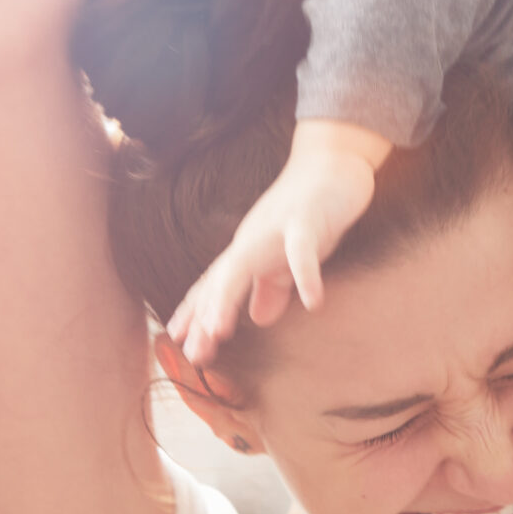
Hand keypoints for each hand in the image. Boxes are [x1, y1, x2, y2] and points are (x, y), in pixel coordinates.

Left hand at [167, 120, 393, 363]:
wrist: (333, 160)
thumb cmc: (310, 211)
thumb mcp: (288, 255)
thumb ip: (274, 284)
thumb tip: (259, 318)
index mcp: (247, 250)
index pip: (214, 285)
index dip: (196, 312)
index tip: (179, 343)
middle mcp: (252, 240)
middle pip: (219, 280)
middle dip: (204, 317)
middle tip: (194, 354)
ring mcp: (276, 228)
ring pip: (243, 265)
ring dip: (227, 297)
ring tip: (217, 331)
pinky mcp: (307, 219)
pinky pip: (303, 250)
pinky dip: (306, 275)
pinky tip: (312, 302)